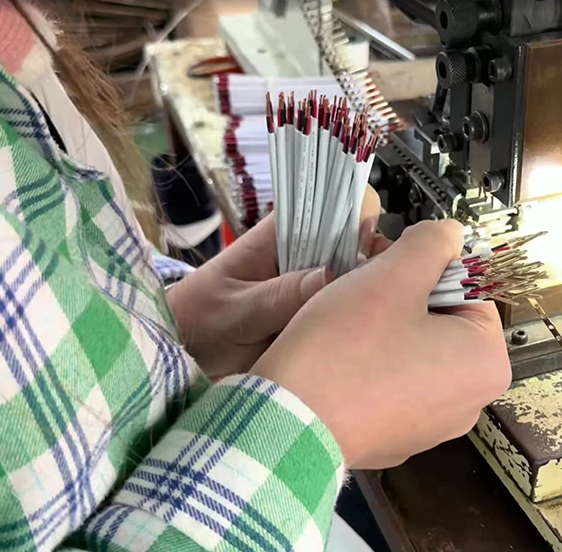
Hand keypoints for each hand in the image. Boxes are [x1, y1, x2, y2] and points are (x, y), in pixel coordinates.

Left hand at [167, 188, 390, 377]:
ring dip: (365, 294)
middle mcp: (302, 256)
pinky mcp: (317, 317)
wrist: (183, 356)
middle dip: (371, 260)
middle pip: (353, 242)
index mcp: (279, 236)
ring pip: (354, 279)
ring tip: (375, 316)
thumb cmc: (198, 320)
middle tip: (378, 289)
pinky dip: (355, 321)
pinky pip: (344, 312)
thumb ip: (281, 295)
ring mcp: (312, 287)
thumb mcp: (236, 310)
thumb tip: (333, 275)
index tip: (372, 245)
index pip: (330, 205)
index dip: (357, 217)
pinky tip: (365, 335)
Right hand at [250, 220, 511, 468]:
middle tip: (364, 285)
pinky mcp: (393, 437)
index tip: (390, 260)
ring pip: (413, 350)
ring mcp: (429, 425)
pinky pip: (389, 384)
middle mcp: (468, 402)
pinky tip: (339, 357)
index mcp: (485, 363)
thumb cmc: (343, 353)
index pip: (469, 287)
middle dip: (404, 294)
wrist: (286, 423)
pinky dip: (368, 365)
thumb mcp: (393, 275)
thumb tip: (449, 234)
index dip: (426, 263)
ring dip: (383, 326)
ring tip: (346, 321)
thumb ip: (432, 243)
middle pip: (442, 320)